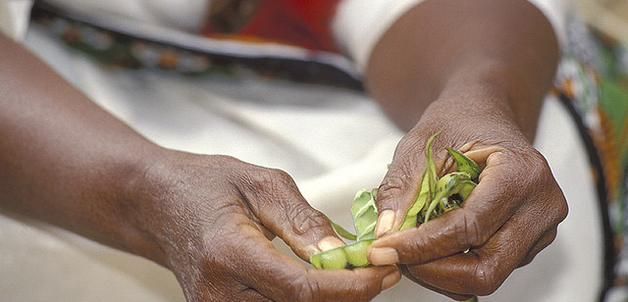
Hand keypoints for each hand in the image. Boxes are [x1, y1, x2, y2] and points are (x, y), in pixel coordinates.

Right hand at [129, 152, 399, 301]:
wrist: (157, 205)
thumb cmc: (208, 184)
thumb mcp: (260, 182)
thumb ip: (303, 220)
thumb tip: (342, 254)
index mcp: (229, 253)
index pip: (303, 290)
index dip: (352, 287)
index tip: (385, 270)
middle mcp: (218, 295)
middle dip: (349, 296)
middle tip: (378, 268)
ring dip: (328, 300)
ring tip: (354, 272)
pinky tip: (321, 280)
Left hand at [365, 92, 567, 299]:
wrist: (485, 115)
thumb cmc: (456, 122)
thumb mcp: (420, 143)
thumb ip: (402, 186)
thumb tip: (386, 232)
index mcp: (522, 173)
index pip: (470, 227)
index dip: (422, 246)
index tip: (382, 249)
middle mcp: (543, 205)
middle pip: (487, 269)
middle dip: (433, 271)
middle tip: (394, 257)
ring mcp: (542, 229)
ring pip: (488, 277)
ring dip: (439, 274)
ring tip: (407, 250)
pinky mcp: (530, 243)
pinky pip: (490, 271)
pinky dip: (452, 270)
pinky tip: (429, 248)